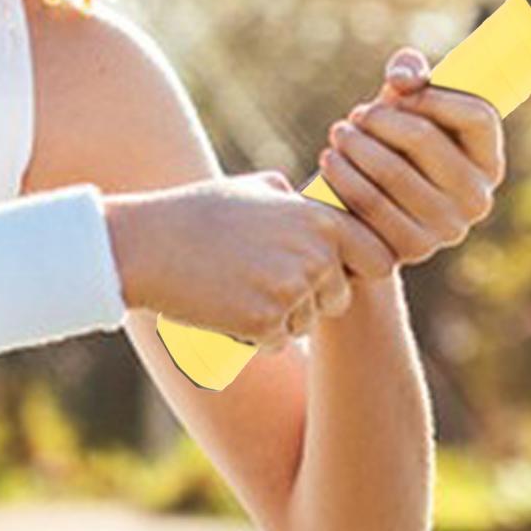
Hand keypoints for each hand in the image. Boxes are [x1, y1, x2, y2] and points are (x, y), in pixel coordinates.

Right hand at [107, 171, 395, 348]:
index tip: (337, 274)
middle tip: (267, 284)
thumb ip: (299, 199)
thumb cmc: (202, 212)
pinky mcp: (264, 322)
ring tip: (239, 289)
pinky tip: (226, 310)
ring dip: (280, 319)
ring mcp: (293, 290)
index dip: (359, 271)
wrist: (150, 245)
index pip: (379, 260)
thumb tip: (320, 204)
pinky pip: (276, 343)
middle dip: (312, 300)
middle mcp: (317, 255)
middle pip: (338, 299)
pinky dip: (254, 336)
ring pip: (305, 324)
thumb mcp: (259, 187)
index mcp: (324, 221)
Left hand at [316, 46, 505, 267]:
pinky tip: (330, 160)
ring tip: (339, 134)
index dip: (436, 95)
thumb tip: (401, 80)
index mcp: (490, 162)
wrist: (372, 212)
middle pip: (426, 139)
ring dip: (356, 145)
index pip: (477, 117)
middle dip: (382, 118)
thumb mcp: (408, 108)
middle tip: (357, 114)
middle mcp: (477, 199)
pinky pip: (370, 205)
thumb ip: (410, 75)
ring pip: (392, 171)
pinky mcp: (411, 250)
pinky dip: (343, 177)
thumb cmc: (396, 146)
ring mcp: (447, 229)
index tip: (400, 90)